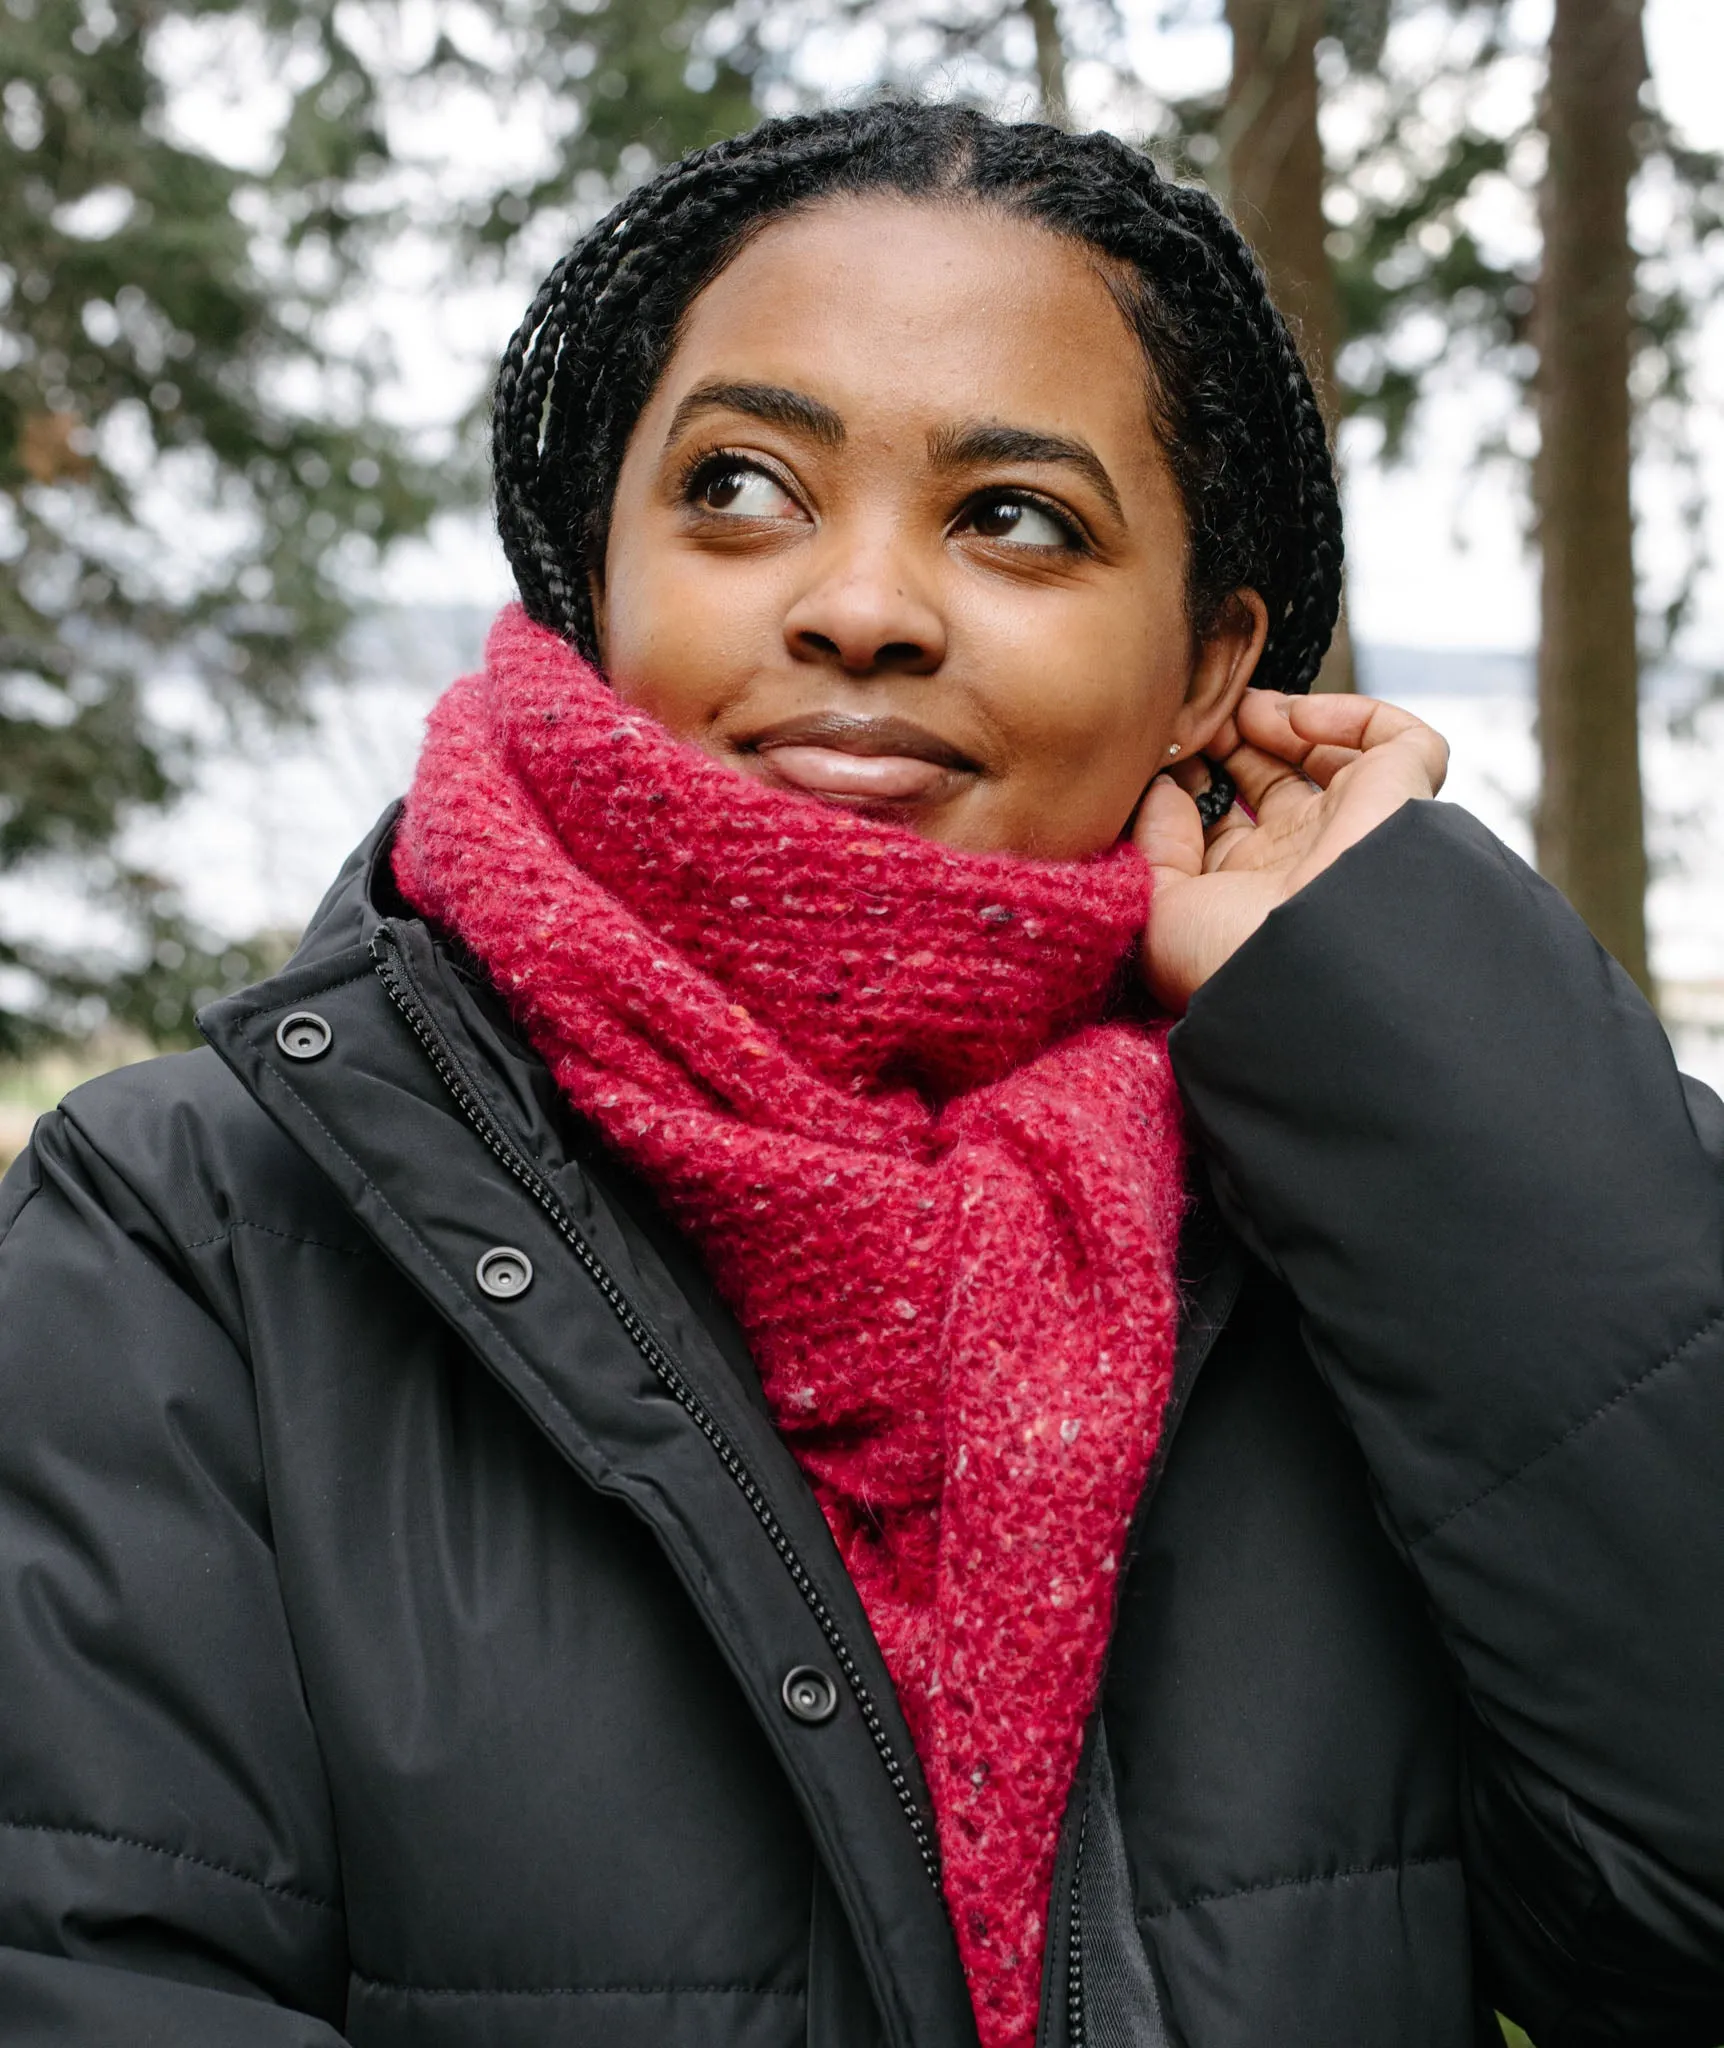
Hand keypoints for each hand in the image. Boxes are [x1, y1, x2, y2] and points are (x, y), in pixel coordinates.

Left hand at [1135, 690, 1449, 1012]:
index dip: (1191, 783)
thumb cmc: (1227, 955)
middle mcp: (1302, 858)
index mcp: (1247, 890)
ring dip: (1279, 720)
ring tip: (1239, 709)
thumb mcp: (1158, 908)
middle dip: (1231, 743)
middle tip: (1198, 721)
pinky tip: (1296, 719)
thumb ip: (1152, 845)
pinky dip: (1352, 715)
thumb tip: (1162, 789)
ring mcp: (1353, 826)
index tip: (1159, 757)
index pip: (1221, 823)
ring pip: (1328, 755)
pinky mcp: (1402, 794)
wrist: (1309, 965)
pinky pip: (1399, 738)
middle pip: (1270, 782)